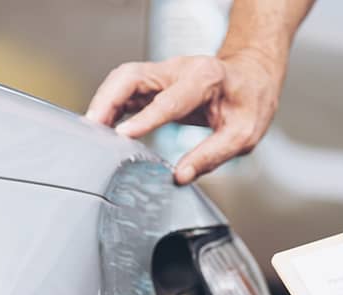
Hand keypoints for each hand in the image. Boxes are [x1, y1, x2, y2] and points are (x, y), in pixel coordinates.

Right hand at [86, 51, 283, 183]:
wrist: (252, 78)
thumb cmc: (250, 103)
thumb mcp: (243, 136)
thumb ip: (212, 156)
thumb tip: (181, 176)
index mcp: (205, 79)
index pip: (169, 100)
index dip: (144, 118)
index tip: (122, 135)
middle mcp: (179, 69)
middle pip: (132, 77)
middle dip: (108, 101)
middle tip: (93, 129)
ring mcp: (165, 73)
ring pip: (123, 79)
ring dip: (103, 101)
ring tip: (91, 130)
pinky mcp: (157, 82)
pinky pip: (127, 88)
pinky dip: (111, 104)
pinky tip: (102, 125)